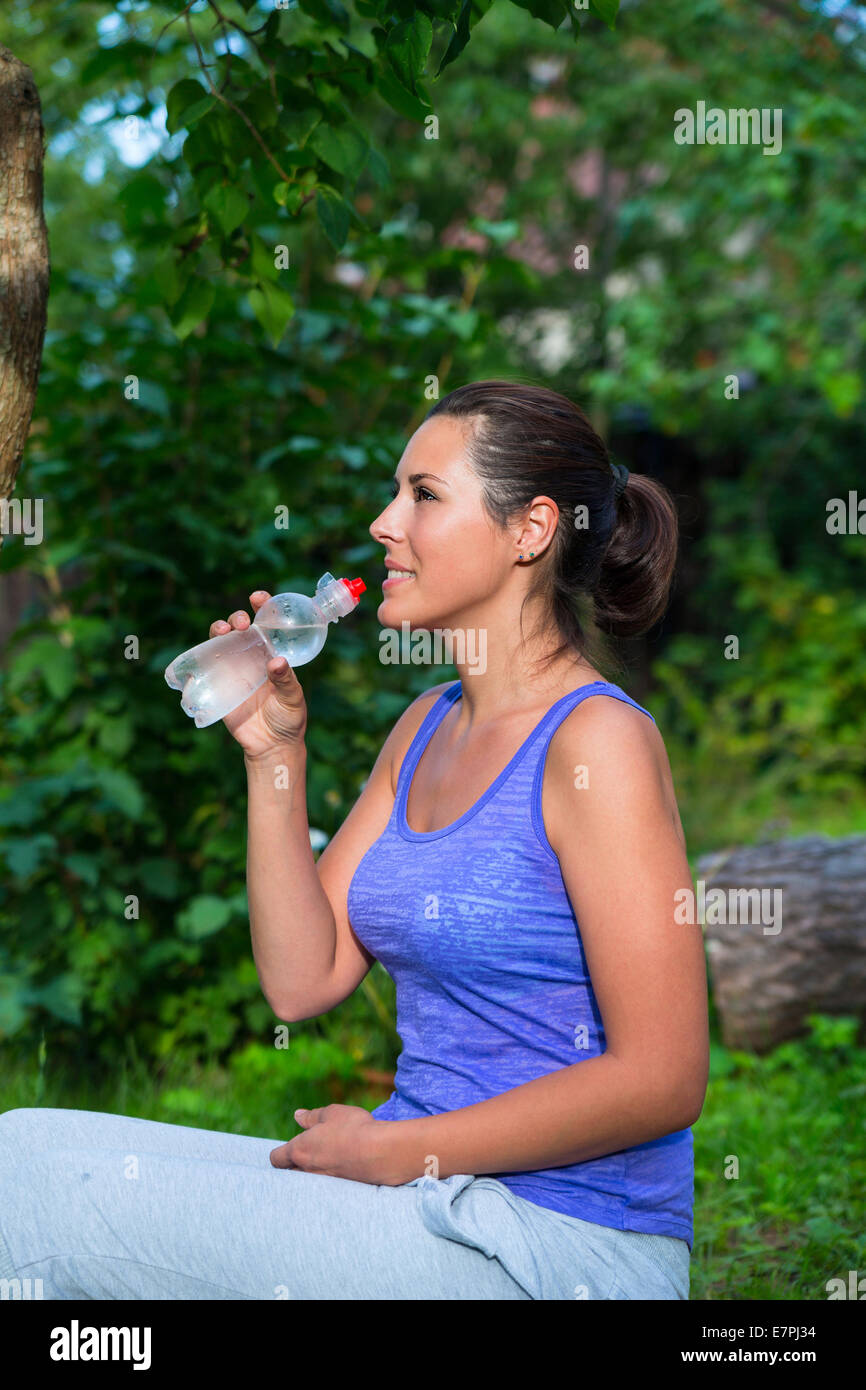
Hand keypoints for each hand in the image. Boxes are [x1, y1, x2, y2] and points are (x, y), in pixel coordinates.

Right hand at [208, 590, 306, 758]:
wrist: (271, 746)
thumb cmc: (288, 719)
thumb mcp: (293, 699)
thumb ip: (287, 681)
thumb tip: (277, 661)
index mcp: (271, 653)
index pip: (266, 623)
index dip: (262, 605)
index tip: (258, 597)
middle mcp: (250, 657)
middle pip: (238, 628)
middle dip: (235, 618)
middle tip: (240, 624)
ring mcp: (232, 670)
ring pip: (219, 642)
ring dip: (217, 631)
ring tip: (222, 632)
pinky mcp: (218, 686)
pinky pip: (202, 669)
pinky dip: (195, 660)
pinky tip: (196, 657)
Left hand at [269, 1104, 391, 1184]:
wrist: (380, 1153)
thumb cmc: (352, 1128)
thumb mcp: (331, 1113)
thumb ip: (311, 1117)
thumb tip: (297, 1115)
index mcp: (300, 1150)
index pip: (276, 1159)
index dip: (280, 1153)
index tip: (288, 1148)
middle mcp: (307, 1171)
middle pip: (289, 1175)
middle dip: (293, 1166)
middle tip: (307, 1154)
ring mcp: (323, 1184)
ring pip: (307, 1182)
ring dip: (311, 1173)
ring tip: (325, 1161)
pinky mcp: (339, 1192)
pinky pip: (325, 1188)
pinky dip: (328, 1180)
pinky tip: (341, 1169)